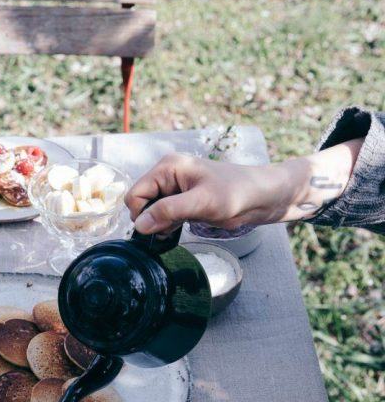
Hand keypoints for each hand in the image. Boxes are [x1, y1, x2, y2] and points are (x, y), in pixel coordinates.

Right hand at [125, 138, 363, 235]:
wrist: (264, 197)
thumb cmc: (238, 193)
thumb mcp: (202, 203)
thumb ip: (168, 211)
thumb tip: (140, 225)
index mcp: (169, 167)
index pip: (136, 194)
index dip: (141, 215)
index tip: (156, 231)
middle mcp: (168, 175)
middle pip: (141, 203)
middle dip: (149, 220)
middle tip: (169, 232)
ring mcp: (176, 189)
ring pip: (151, 212)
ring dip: (158, 225)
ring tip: (174, 233)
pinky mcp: (184, 202)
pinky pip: (163, 216)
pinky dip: (166, 227)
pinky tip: (176, 233)